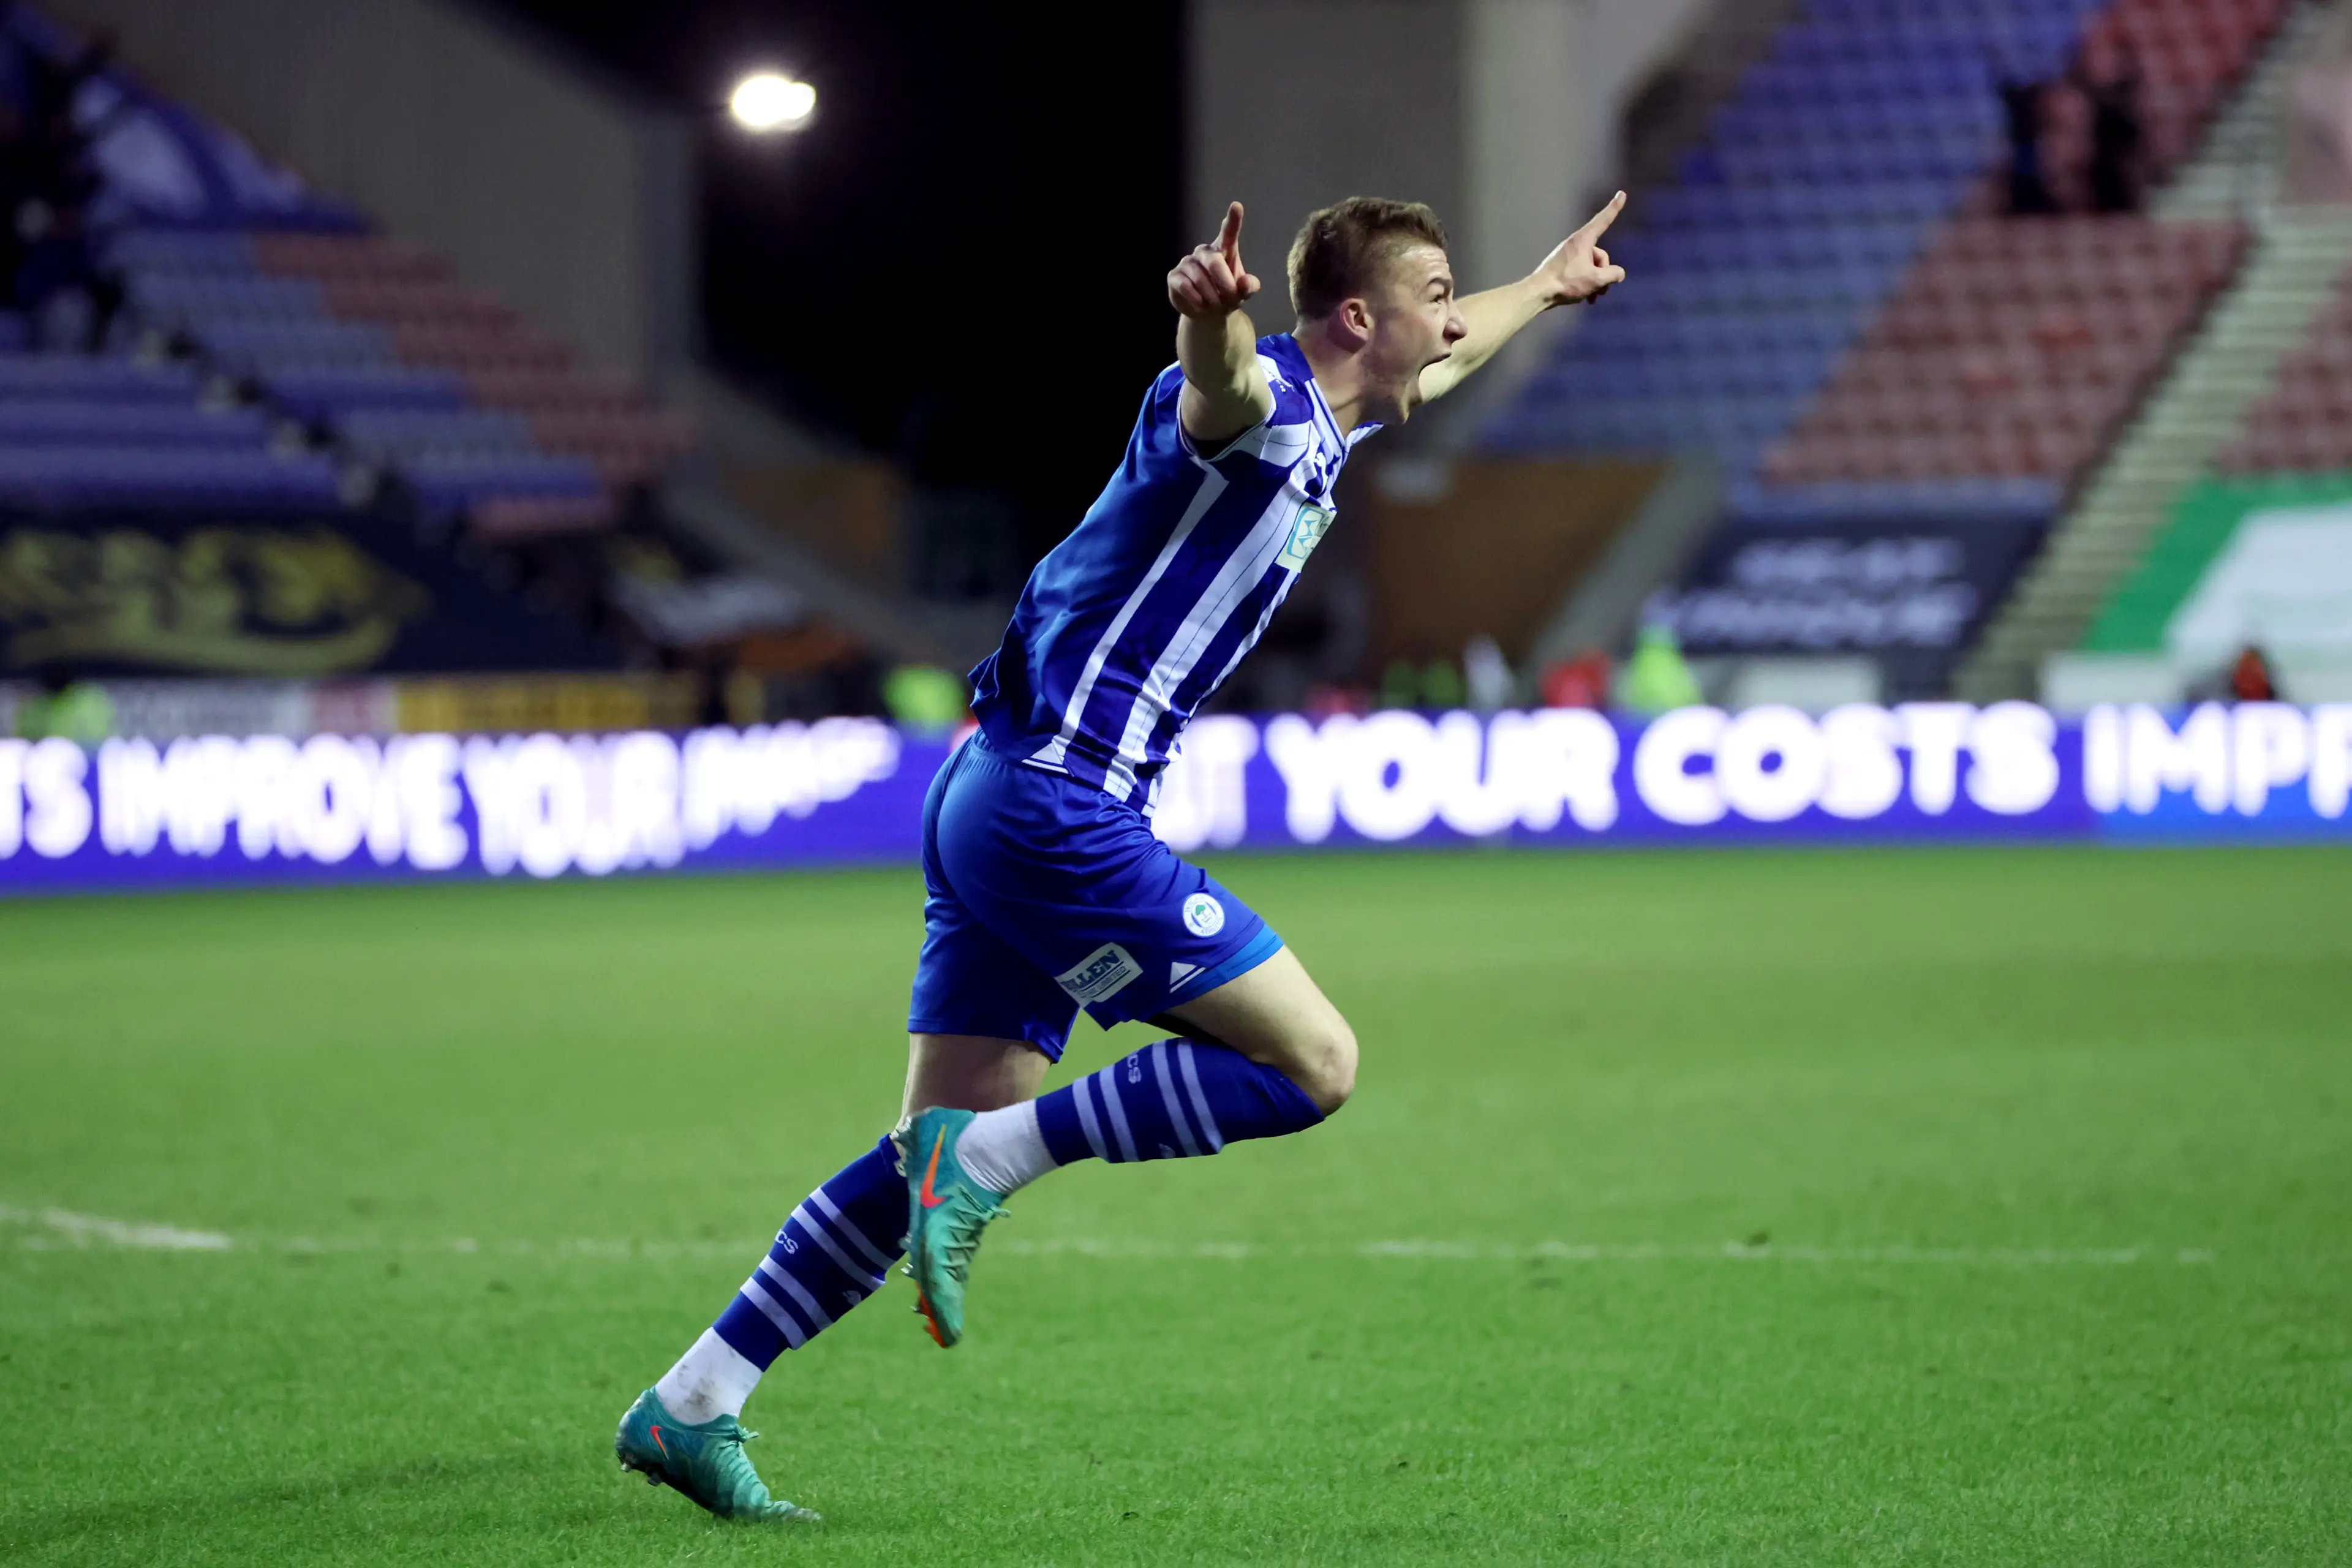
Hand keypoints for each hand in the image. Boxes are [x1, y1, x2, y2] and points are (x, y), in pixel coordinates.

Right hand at [1169, 201, 1261, 318]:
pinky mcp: (1174, 276)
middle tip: (1230, 300)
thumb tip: (1244, 283)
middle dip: (1224, 284)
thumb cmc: (1227, 295)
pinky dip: (1197, 301)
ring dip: (1212, 297)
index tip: (1236, 206)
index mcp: (1224, 249)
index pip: (1229, 231)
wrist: (1209, 312)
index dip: (1233, 219)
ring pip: (1200, 278)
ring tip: (1216, 304)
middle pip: (1214, 262)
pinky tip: (1202, 305)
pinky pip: (1186, 287)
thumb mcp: (1243, 293)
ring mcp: (1187, 262)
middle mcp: (1204, 252)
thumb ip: (1249, 286)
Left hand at [1533, 191, 1627, 306]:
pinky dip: (1586, 283)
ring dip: (1596, 282)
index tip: (1621, 194)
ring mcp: (1568, 255)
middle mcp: (1575, 243)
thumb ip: (1613, 274)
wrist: (1538, 293)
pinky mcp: (1562, 266)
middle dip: (1604, 273)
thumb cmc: (1566, 282)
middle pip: (1600, 255)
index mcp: (1583, 240)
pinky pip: (1581, 271)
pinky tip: (1586, 298)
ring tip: (1592, 297)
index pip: (1603, 220)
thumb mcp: (1596, 279)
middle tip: (1600, 290)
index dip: (1614, 208)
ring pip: (1591, 266)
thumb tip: (1618, 273)